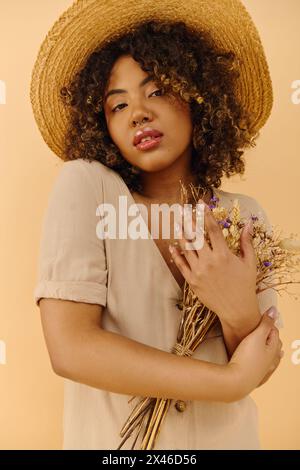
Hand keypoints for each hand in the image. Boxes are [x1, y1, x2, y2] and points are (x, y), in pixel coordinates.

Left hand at [169, 200, 258, 328]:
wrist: (237, 309)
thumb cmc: (245, 285)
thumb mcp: (249, 262)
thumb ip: (247, 242)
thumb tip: (248, 224)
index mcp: (224, 255)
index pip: (213, 229)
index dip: (206, 215)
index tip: (201, 203)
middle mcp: (209, 261)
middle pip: (196, 236)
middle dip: (189, 220)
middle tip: (183, 209)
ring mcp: (199, 272)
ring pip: (186, 248)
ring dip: (181, 234)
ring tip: (176, 223)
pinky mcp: (192, 281)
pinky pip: (181, 265)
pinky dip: (176, 254)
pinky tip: (172, 245)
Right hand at [228, 311, 282, 395]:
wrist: (236, 381)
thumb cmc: (246, 357)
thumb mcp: (256, 335)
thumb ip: (266, 323)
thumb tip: (275, 310)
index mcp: (274, 349)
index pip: (275, 332)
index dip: (268, 324)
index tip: (261, 318)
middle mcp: (272, 361)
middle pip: (274, 345)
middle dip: (270, 336)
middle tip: (263, 329)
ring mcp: (264, 371)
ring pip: (271, 358)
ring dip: (269, 350)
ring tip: (265, 345)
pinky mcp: (255, 378)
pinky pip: (264, 369)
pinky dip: (264, 363)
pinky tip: (260, 364)